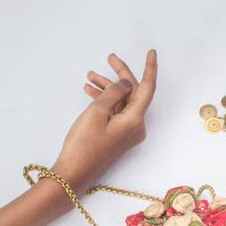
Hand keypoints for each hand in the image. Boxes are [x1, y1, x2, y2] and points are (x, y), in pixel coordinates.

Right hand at [52, 49, 156, 191]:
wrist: (75, 173)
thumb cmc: (84, 144)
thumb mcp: (97, 112)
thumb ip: (114, 93)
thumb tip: (127, 83)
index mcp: (135, 120)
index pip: (147, 88)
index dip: (150, 68)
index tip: (151, 52)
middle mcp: (136, 126)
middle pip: (133, 93)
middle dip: (120, 75)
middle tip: (109, 58)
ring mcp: (127, 132)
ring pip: (122, 102)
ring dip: (108, 88)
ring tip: (90, 76)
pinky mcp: (118, 136)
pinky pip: (116, 113)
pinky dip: (105, 101)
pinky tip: (90, 91)